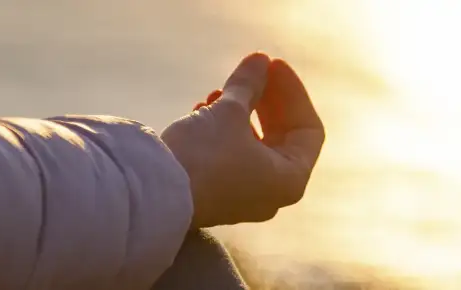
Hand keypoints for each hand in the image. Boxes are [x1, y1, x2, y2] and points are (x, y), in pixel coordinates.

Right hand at [161, 53, 324, 227]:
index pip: (308, 129)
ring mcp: (243, 197)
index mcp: (290, 180)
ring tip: (217, 92)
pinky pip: (229, 156)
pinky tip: (201, 110)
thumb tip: (259, 60)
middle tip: (252, 71)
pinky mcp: (215, 194)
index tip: (272, 65)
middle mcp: (271, 195)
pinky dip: (222, 131)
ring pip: (252, 145)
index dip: (293, 92)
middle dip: (266, 100)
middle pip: (281, 137)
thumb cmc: (202, 155)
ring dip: (239, 112)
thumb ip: (249, 84)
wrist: (152, 193)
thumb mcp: (229, 112)